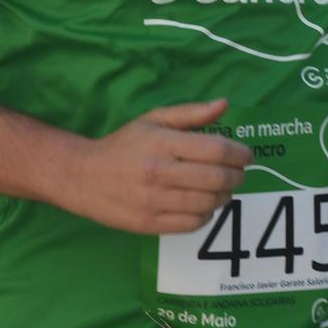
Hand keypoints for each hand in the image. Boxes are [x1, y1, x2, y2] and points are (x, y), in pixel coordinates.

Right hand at [59, 99, 249, 234]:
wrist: (82, 176)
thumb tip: (224, 105)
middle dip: (238, 176)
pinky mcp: (151, 223)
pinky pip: (195, 222)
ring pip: (210, 202)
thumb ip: (190, 113)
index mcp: (160, 143)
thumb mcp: (151, 121)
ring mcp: (154, 200)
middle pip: (219, 178)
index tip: (246, 156)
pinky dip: (206, 213)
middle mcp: (158, 172)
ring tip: (219, 188)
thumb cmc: (122, 146)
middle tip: (237, 173)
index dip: (241, 154)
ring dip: (224, 196)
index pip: (217, 149)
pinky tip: (200, 203)